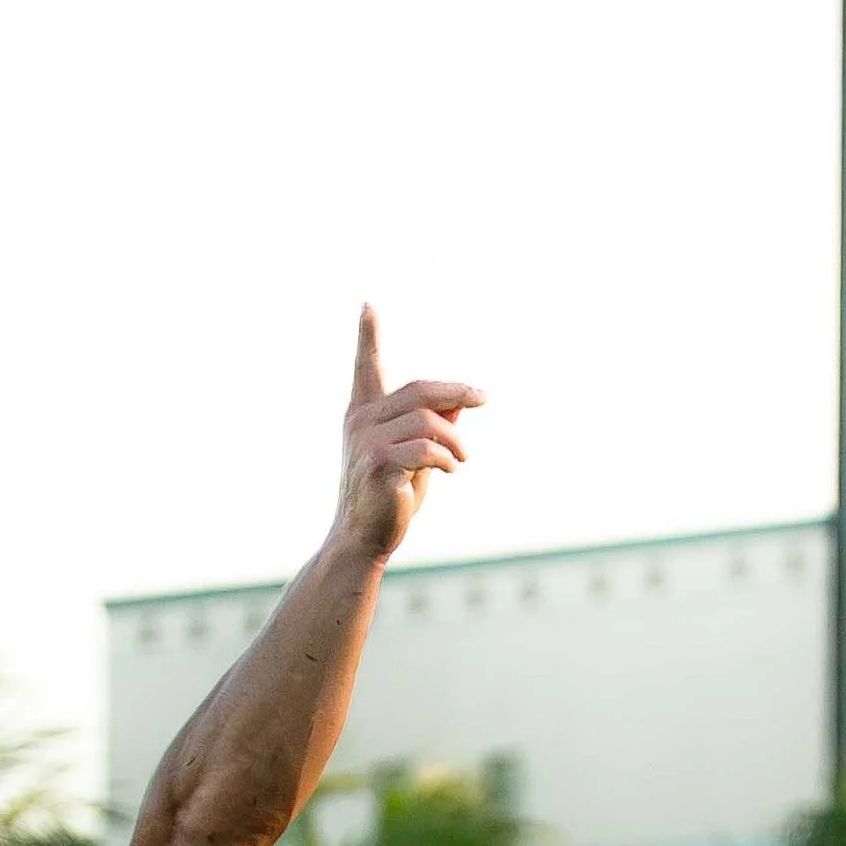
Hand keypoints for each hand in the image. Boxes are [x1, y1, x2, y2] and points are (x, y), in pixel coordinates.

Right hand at [334, 308, 480, 563]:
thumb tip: (461, 399)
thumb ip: (434, 424)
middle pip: (420, 389)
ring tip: (462, 459)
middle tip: (483, 400)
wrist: (363, 540)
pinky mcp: (378, 465)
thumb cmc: (390, 498)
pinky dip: (447, 457)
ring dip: (455, 438)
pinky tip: (452, 469)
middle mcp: (361, 422)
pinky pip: (426, 448)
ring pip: (428, 419)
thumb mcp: (415, 454)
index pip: (367, 367)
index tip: (367, 305)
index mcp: (364, 414)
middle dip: (458, 392)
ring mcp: (367, 442)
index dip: (368, 336)